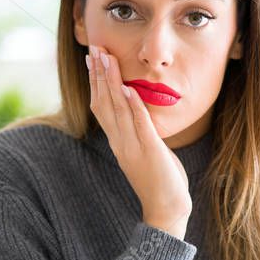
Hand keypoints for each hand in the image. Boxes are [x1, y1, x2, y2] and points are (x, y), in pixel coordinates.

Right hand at [87, 44, 191, 237]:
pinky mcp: (150, 151)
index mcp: (118, 142)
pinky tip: (128, 88)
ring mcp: (132, 147)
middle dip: (99, 74)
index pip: (101, 106)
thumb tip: (137, 112)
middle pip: (103, 102)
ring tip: (106, 59)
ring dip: (111, 82)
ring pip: (117, 109)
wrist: (166, 210)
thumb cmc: (159, 180)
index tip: (93, 60)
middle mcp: (120, 142)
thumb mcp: (146, 151)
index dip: (96, 82)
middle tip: (94, 49)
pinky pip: (139, 124)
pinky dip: (133, 105)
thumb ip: (139, 132)